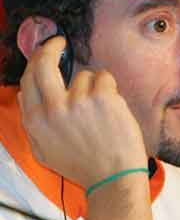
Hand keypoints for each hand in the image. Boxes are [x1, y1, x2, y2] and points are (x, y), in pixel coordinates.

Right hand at [18, 36, 146, 187]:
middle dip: (50, 47)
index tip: (45, 50)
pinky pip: (104, 77)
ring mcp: (79, 101)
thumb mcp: (44, 150)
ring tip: (100, 111)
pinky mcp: (103, 97)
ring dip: (93, 87)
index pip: (28, 78)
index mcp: (36, 121)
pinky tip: (112, 108)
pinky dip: (109, 88)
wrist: (113, 176)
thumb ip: (32, 122)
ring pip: (84, 75)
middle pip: (44, 62)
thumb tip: (25, 94)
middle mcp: (54, 108)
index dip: (36, 59)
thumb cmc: (83, 164)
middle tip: (60, 42)